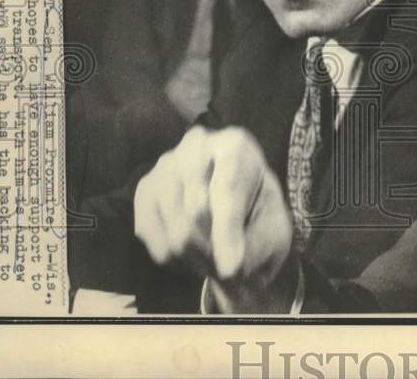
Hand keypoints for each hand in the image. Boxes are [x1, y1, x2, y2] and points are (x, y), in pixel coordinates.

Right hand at [134, 126, 292, 284]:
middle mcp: (196, 145)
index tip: (232, 269)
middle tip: (229, 268)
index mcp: (236, 145)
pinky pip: (152, 237)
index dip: (227, 232)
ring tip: (214, 255)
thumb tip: (228, 270)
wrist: (235, 208)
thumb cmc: (258, 218)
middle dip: (212, 249)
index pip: (227, 188)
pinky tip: (191, 249)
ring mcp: (165, 165)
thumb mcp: (272, 232)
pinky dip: (173, 257)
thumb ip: (254, 246)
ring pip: (173, 229)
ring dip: (195, 257)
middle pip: (196, 210)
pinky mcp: (144, 190)